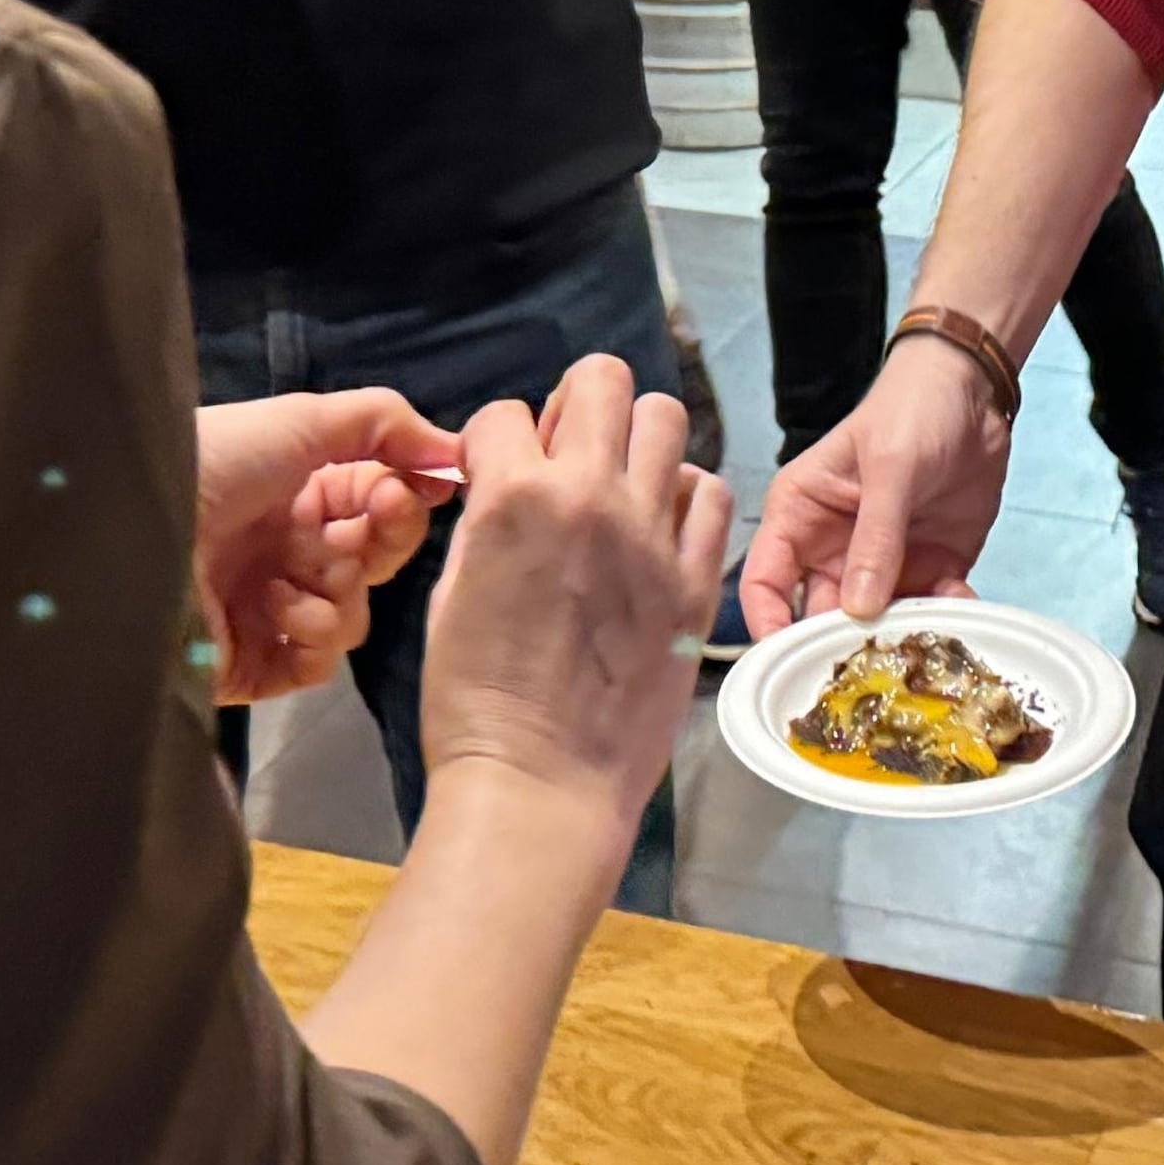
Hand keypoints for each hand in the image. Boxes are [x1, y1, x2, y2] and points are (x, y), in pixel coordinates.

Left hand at [195, 388, 467, 705]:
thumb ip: (383, 424)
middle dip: (384, 540)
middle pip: (373, 560)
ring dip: (339, 590)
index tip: (427, 487)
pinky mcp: (254, 666)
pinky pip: (319, 663)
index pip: (376, 504)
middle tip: (369, 526)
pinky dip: (313, 635)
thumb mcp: (301, 420)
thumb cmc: (216, 463)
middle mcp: (284, 552)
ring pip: (353, 614)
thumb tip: (454, 452)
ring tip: (291, 576)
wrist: (138, 530)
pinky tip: (275, 608)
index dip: (404, 498)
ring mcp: (269, 613)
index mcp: (293, 495)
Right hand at [419, 351, 734, 825]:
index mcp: (513, 498)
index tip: (499, 475)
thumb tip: (505, 484)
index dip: (495, 442)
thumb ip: (486, 521)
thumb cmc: (473, 701)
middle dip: (575, 404)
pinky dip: (685, 498)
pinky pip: (712, 494)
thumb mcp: (451, 592)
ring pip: (667, 419)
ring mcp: (652, 536)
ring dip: (636, 440)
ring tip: (620, 486)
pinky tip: (661, 529)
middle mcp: (589, 497)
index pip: (502, 414)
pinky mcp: (695, 581)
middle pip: (601, 380)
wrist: (540, 784)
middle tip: (567, 456)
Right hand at [741, 340, 1013, 636]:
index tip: (787, 664)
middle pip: (820, 617)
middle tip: (868, 674)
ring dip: (899, 639)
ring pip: (877, 625)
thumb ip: (875, 537)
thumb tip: (859, 610)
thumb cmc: (911, 410)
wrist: (976, 394)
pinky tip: (963, 606)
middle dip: (842, 647)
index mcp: (798, 517)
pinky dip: (944, 618)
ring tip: (923, 648)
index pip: (763, 582)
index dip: (767, 625)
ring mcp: (883, 564)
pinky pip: (929, 611)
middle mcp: (832, 550)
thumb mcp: (889, 466)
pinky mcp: (930, 570)